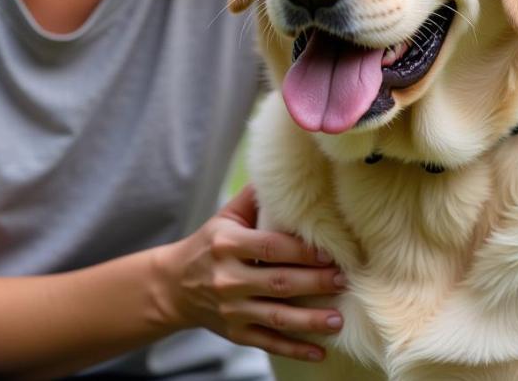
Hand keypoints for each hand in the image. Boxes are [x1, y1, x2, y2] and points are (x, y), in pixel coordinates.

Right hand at [157, 185, 344, 361]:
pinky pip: (268, 343)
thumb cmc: (209, 244)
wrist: (174, 285)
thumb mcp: (224, 217)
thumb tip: (283, 168)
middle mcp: (228, 278)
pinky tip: (319, 350)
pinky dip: (294, 349)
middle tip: (344, 279)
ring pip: (276, 317)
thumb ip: (252, 198)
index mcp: (227, 244)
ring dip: (310, 320)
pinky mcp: (235, 333)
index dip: (302, 250)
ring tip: (339, 319)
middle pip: (279, 282)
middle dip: (315, 282)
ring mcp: (232, 309)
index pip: (270, 246)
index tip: (330, 251)